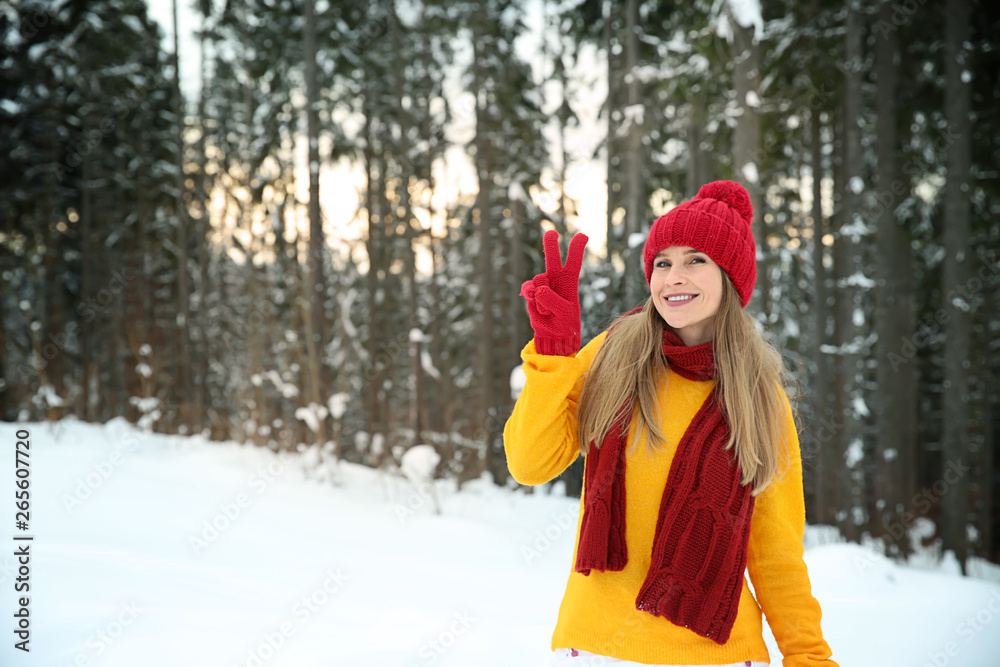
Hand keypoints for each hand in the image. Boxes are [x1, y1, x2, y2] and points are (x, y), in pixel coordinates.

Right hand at [519, 230, 588, 354]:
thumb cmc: (564, 323)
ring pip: (538, 280)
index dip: (576, 249)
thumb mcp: (564, 315)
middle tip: (551, 233)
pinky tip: (533, 301)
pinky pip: (527, 288)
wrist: (551, 335)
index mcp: (570, 282)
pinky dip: (529, 295)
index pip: (573, 263)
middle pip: (552, 259)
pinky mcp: (531, 292)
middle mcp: (556, 279)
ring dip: (542, 298)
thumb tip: (538, 289)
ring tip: (547, 311)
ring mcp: (542, 284)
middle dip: (551, 245)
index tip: (583, 235)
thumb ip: (553, 301)